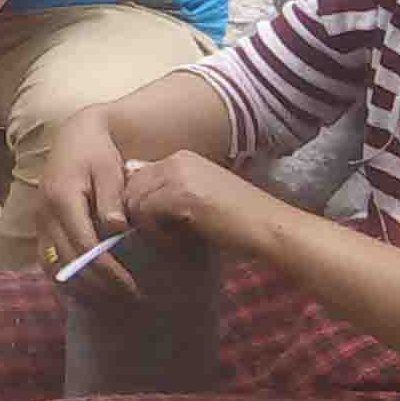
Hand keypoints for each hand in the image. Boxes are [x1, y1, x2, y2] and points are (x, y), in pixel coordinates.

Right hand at [39, 105, 135, 299]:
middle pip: (68, 261)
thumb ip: (112, 199)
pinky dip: (66, 280)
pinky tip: (87, 291)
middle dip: (98, 285)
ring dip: (81, 288)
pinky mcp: (40, 228)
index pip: (83, 245)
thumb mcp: (110, 170)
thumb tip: (116, 229)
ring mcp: (39, 222)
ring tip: (109, 300)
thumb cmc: (97, 154)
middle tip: (128, 298)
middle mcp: (44, 214)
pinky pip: (48, 262)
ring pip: (54, 266)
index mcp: (61, 198)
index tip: (131, 287)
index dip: (106, 270)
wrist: (75, 138)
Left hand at [123, 150, 272, 258]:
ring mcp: (178, 175)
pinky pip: (145, 214)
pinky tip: (177, 242)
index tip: (157, 224)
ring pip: (134, 201)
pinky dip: (156, 233)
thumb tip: (131, 203)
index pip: (137, 176)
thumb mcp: (198, 199)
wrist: (268, 228)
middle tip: (162, 235)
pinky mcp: (181, 195)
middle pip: (131, 187)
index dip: (141, 203)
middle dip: (139, 215)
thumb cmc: (237, 221)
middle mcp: (177, 160)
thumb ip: (168, 195)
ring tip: (172, 240)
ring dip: (147, 226)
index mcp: (182, 158)